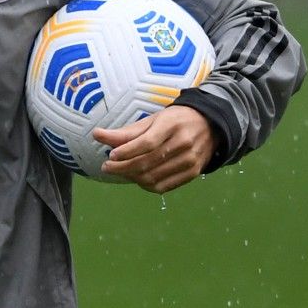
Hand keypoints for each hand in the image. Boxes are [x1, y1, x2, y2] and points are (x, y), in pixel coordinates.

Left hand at [92, 106, 213, 193]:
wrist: (210, 126)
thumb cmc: (176, 120)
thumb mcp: (153, 120)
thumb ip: (126, 131)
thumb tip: (97, 135)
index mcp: (172, 125)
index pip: (147, 142)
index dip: (127, 151)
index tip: (110, 156)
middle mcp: (184, 143)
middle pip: (147, 162)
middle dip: (122, 167)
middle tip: (106, 167)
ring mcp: (190, 160)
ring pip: (153, 177)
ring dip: (131, 177)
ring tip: (120, 171)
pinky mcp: (193, 173)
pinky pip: (163, 187)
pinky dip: (146, 185)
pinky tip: (137, 178)